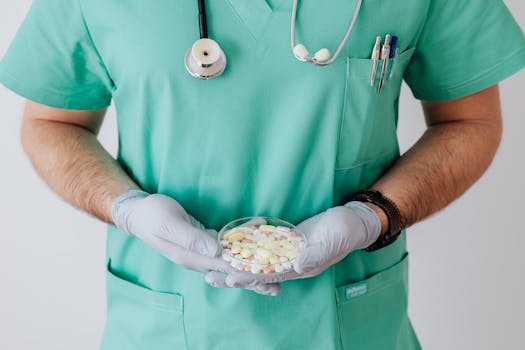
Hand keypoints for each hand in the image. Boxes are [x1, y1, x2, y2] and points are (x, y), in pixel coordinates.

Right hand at [111, 189, 280, 295]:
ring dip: (251, 266)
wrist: (138, 212)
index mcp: (192, 258)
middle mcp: (199, 259)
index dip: (248, 274)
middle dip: (255, 278)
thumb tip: (214, 251)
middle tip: (279, 284)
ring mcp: (201, 252)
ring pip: (230, 262)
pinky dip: (242, 246)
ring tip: (275, 271)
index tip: (269, 278)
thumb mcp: (169, 224)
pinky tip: (257, 239)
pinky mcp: (203, 241)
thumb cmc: (152, 216)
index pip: (225, 270)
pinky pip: (226, 247)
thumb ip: (191, 238)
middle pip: (231, 272)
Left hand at [205, 202, 380, 288]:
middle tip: (210, 276)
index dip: (249, 277)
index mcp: (301, 267)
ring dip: (238, 262)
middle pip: (259, 272)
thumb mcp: (332, 240)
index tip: (229, 277)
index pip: (270, 275)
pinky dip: (249, 247)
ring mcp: (288, 252)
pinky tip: (232, 245)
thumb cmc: (345, 230)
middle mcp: (292, 263)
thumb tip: (296, 266)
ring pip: (259, 261)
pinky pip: (265, 246)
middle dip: (235, 274)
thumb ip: (315, 254)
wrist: (353, 220)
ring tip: (214, 264)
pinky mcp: (287, 240)